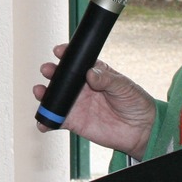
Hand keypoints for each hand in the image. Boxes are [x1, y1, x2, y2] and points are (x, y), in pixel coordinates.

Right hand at [34, 53, 155, 159]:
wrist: (141, 130)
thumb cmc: (135, 103)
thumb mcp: (124, 86)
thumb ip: (106, 79)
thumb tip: (90, 73)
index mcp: (92, 73)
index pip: (76, 61)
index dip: (66, 54)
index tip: (60, 51)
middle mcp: (81, 87)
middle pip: (60, 77)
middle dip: (51, 72)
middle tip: (49, 70)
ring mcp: (76, 104)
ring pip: (54, 97)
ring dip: (44, 94)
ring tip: (40, 92)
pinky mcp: (74, 121)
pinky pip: (56, 120)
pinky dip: (46, 121)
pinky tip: (43, 121)